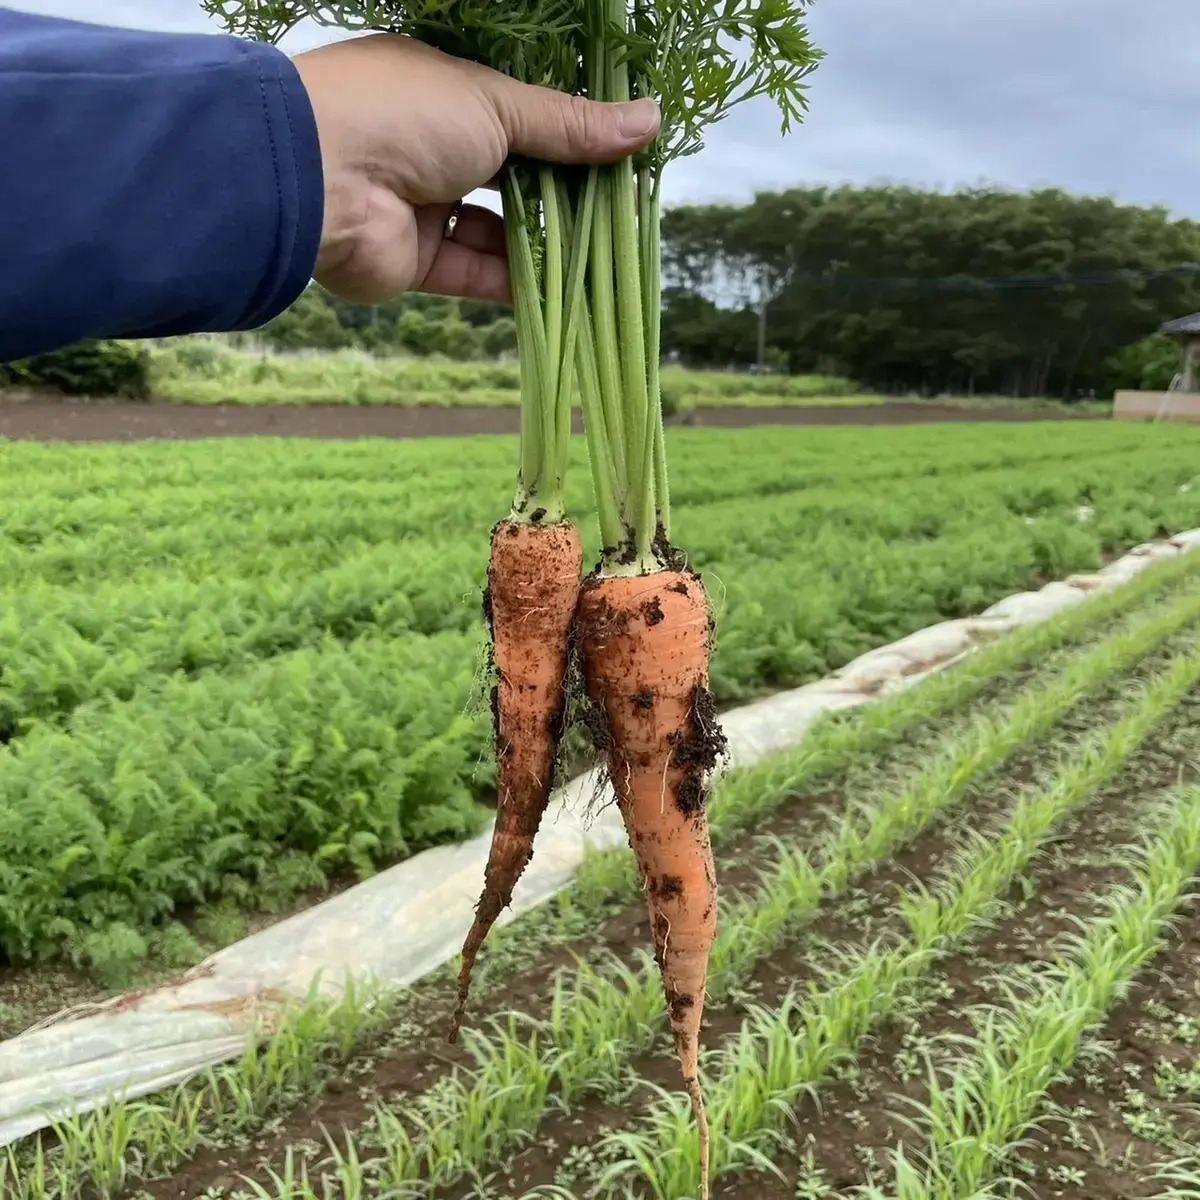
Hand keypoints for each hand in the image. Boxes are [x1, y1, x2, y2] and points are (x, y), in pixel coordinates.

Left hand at [291, 34, 660, 305]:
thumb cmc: (403, 114)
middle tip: (621, 215)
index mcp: (443, 93)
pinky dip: (516, 283)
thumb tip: (648, 122)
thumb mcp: (498, 107)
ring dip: (545, 244)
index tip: (621, 159)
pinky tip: (564, 290)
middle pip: (512, 179)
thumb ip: (570, 126)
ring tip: (602, 256)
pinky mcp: (414, 263)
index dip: (569, 138)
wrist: (314, 178)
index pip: (519, 117)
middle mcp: (430, 148)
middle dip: (564, 198)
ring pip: (496, 231)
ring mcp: (421, 207)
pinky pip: (474, 273)